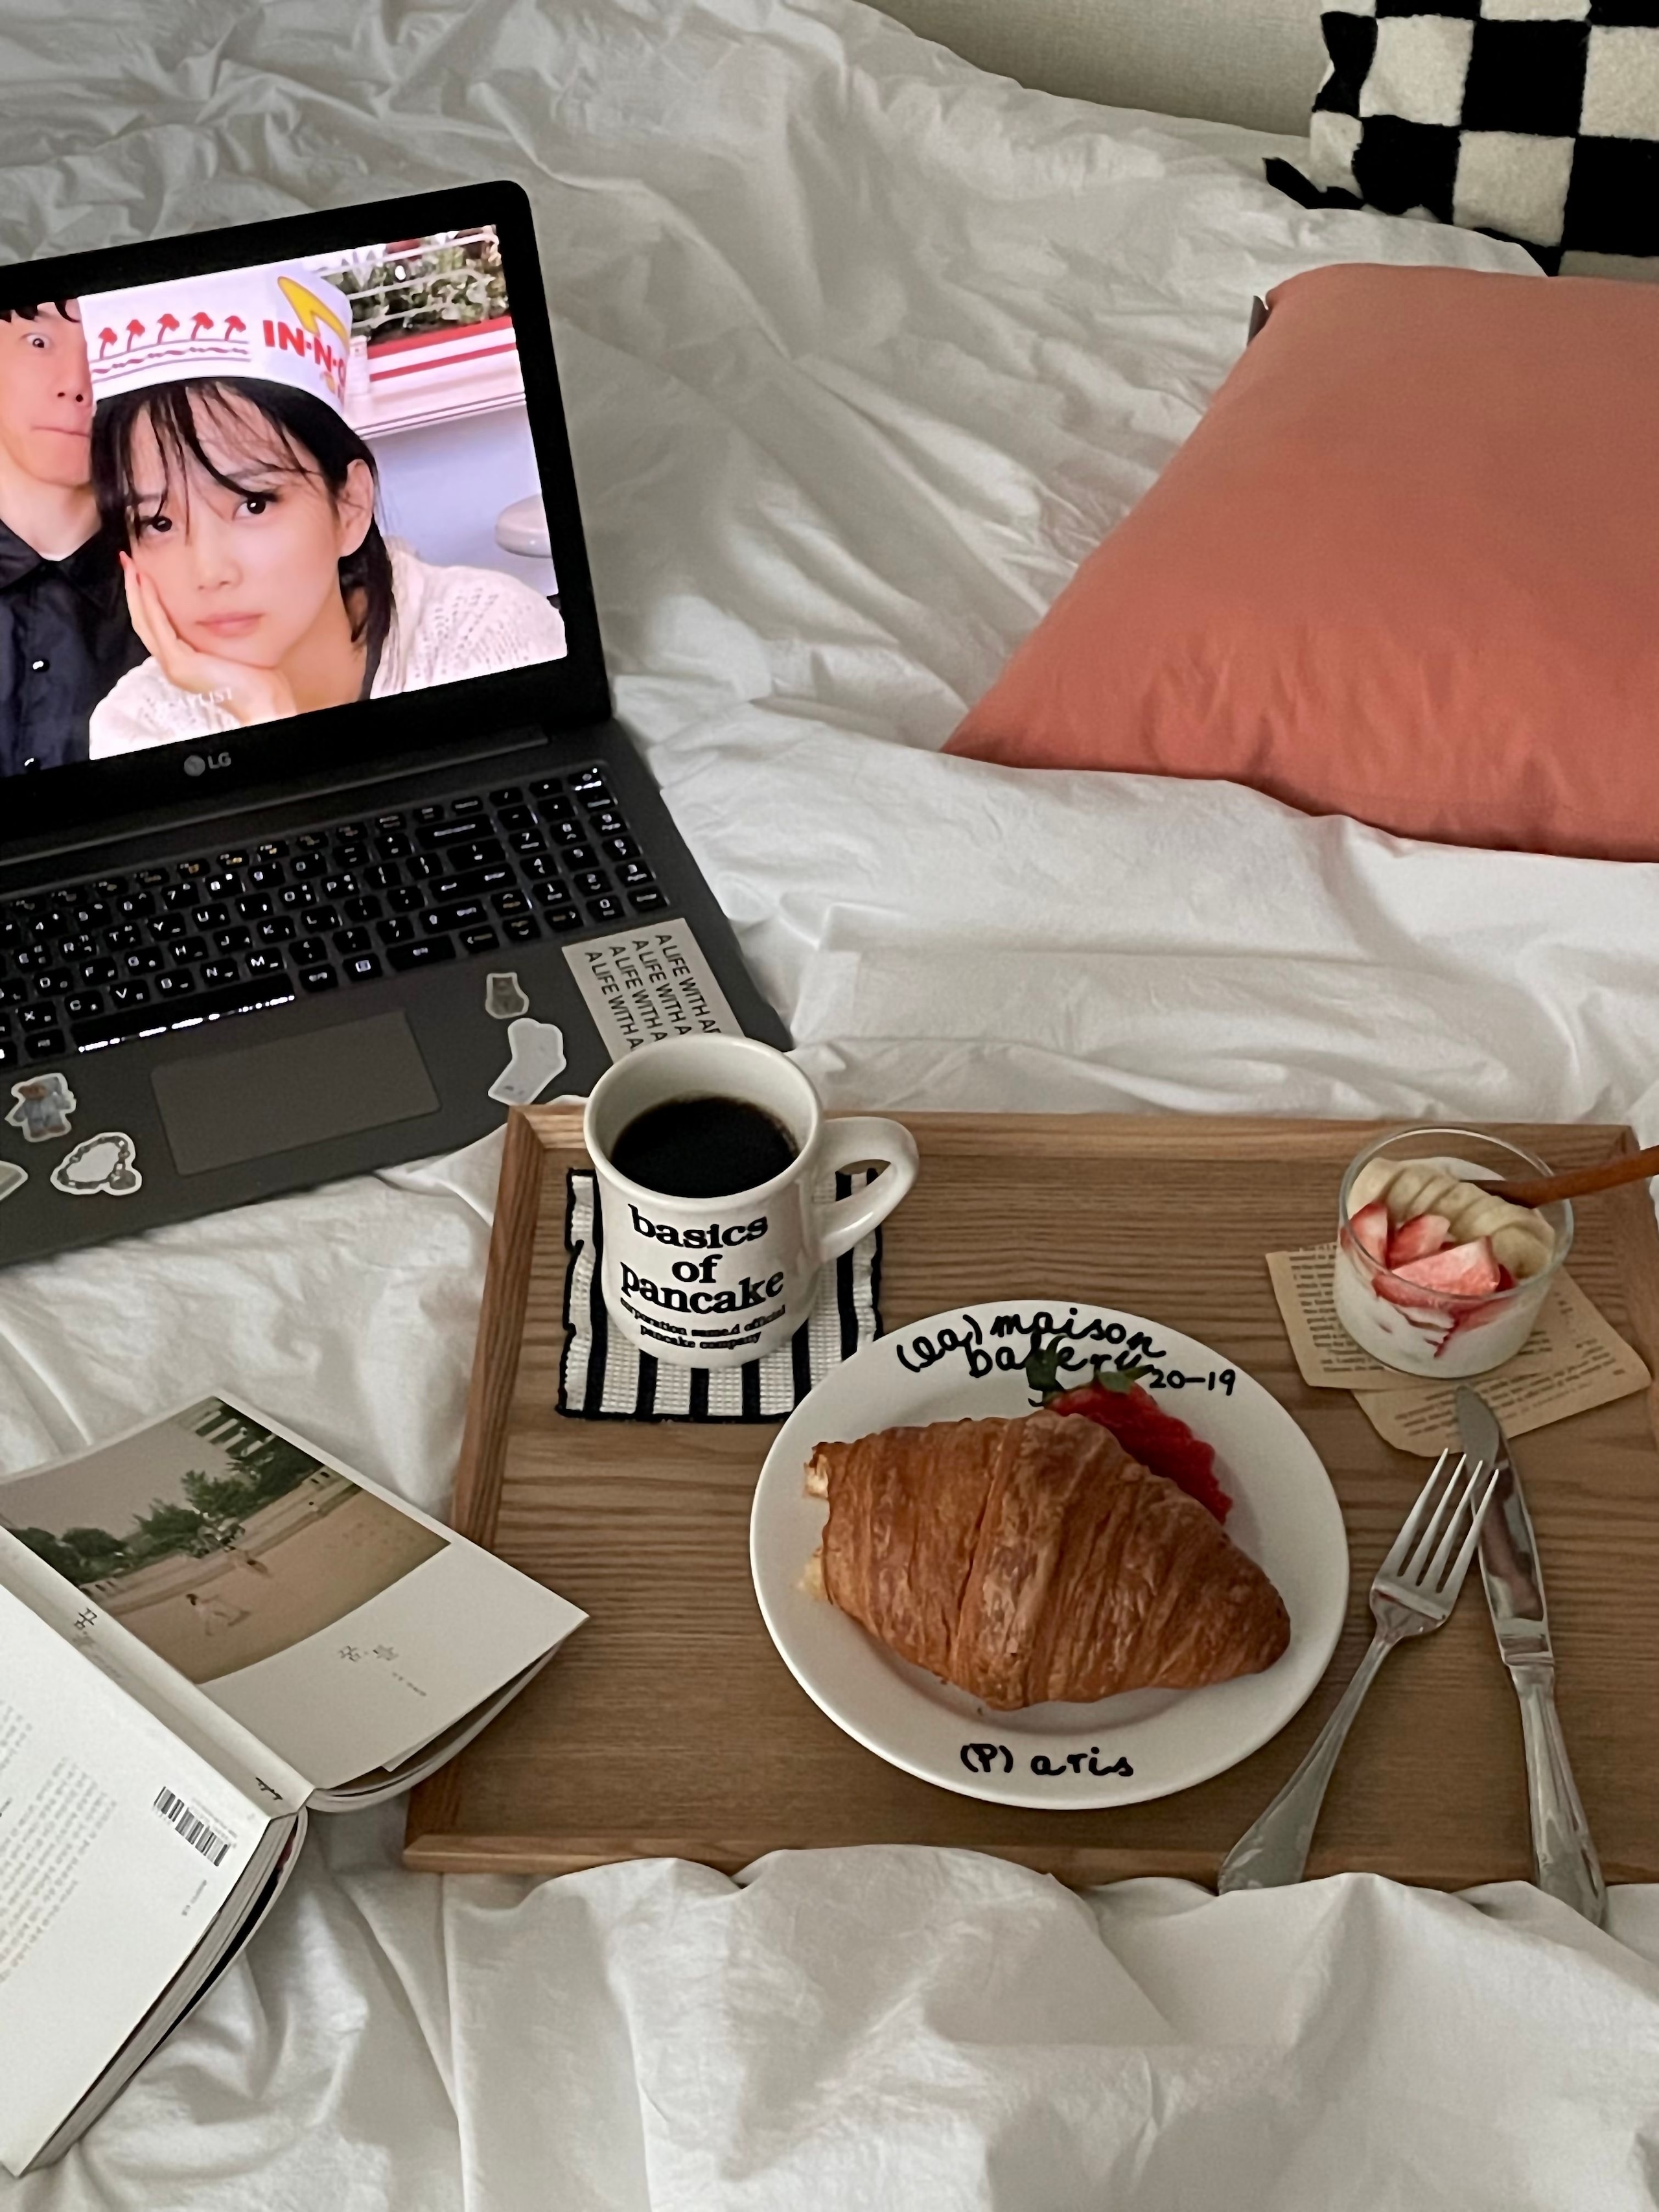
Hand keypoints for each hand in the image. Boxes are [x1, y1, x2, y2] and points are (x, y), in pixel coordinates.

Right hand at [119, 553, 297, 726]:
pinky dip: (150, 603)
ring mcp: (172, 664)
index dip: (143, 597)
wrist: (264, 702)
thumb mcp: (230, 646)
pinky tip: (146, 583)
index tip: (139, 571)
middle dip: (133, 590)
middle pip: (142, 620)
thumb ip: (215, 630)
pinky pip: (159, 626)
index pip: (154, 623)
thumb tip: (220, 607)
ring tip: (131, 566)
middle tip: (126, 561)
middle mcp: (171, 662)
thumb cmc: (256, 678)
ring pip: (144, 621)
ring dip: (136, 592)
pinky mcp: (179, 663)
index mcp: (181, 659)